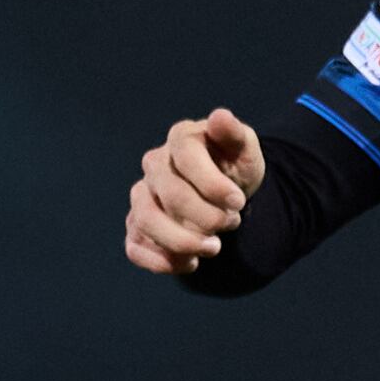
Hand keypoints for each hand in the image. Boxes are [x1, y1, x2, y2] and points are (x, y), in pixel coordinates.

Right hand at [121, 109, 266, 273]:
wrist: (228, 196)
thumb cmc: (234, 168)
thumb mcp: (244, 149)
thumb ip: (235, 134)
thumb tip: (219, 117)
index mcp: (180, 140)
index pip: (186, 158)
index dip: (213, 185)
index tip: (239, 202)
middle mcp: (155, 166)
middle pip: (170, 195)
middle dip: (206, 216)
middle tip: (233, 223)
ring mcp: (142, 197)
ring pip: (146, 220)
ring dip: (181, 241)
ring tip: (214, 248)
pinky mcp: (137, 227)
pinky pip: (135, 248)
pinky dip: (161, 261)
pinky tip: (191, 263)